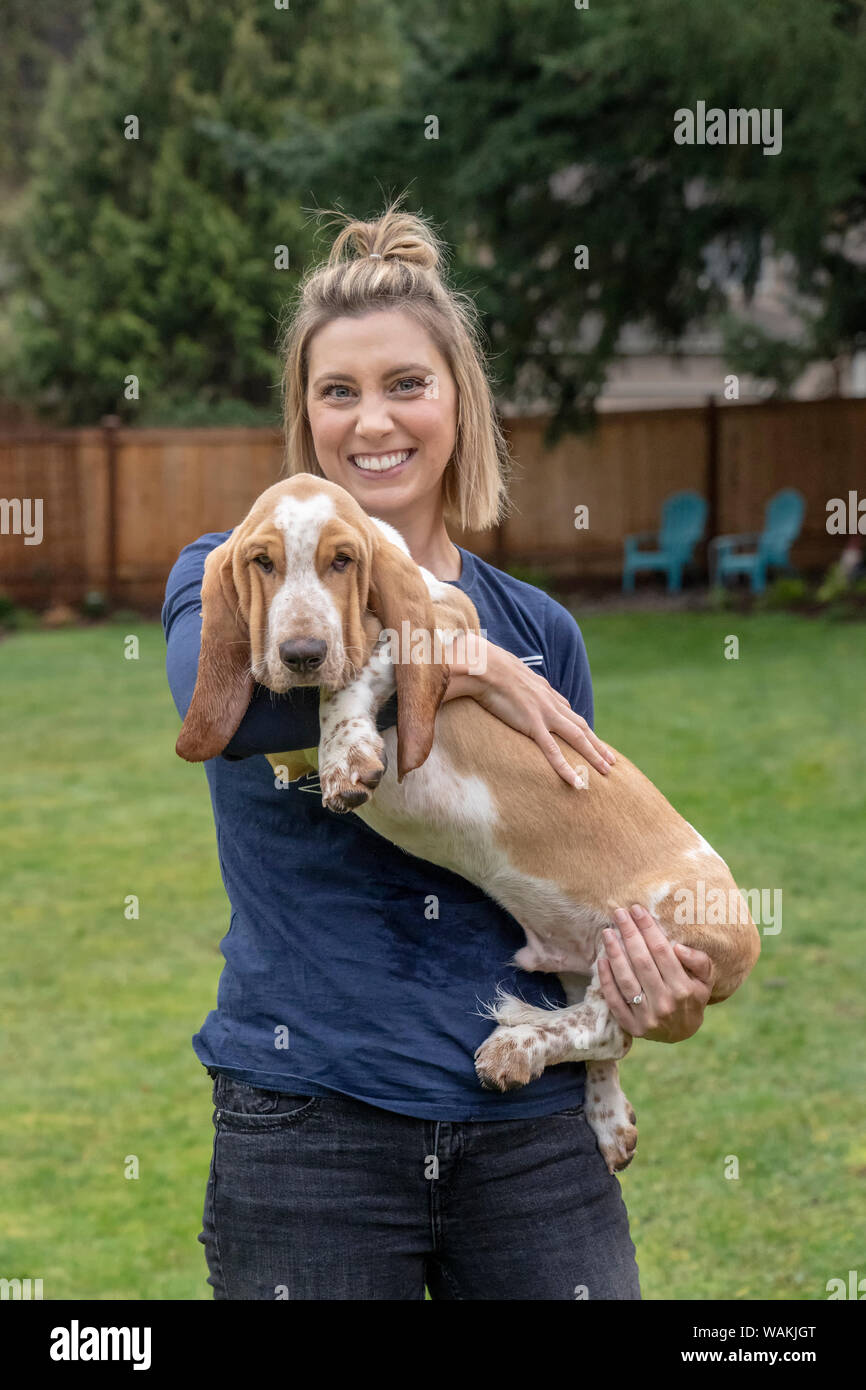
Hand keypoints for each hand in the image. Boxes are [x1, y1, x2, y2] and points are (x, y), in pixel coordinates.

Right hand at [441, 633, 615, 784]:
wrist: (485, 668)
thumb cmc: (490, 669)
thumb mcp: (510, 675)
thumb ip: (517, 684)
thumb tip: (510, 685)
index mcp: (545, 691)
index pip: (568, 712)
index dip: (581, 728)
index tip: (589, 739)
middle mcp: (551, 703)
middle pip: (581, 727)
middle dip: (597, 744)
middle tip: (611, 760)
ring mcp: (545, 714)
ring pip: (577, 738)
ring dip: (594, 755)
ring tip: (606, 771)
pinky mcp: (533, 725)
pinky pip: (553, 751)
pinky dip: (567, 767)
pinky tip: (576, 782)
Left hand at [598, 904, 714, 1041]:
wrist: (683, 1034)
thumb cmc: (692, 997)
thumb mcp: (705, 981)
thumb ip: (699, 962)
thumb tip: (678, 948)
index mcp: (683, 989)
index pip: (661, 951)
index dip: (648, 928)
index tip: (637, 910)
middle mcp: (665, 1003)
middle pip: (642, 961)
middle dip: (629, 934)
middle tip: (619, 913)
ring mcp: (647, 1016)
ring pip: (626, 979)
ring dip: (614, 953)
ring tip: (607, 933)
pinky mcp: (631, 1026)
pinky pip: (614, 1000)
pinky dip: (606, 979)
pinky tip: (602, 960)